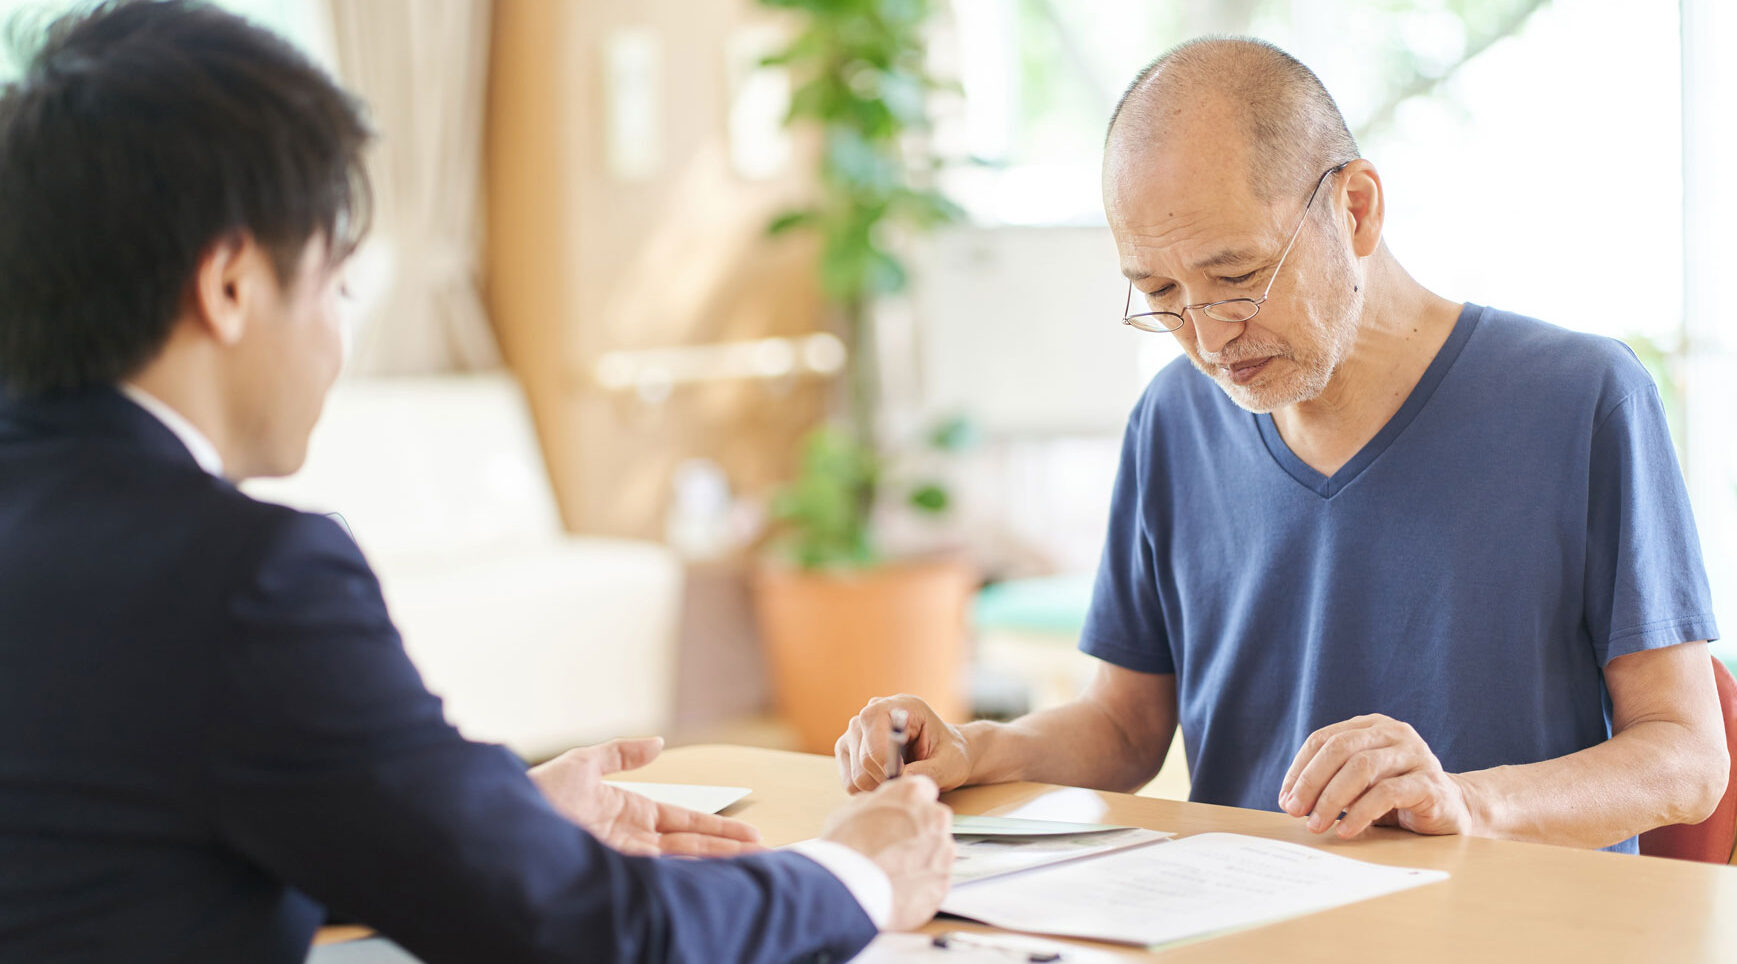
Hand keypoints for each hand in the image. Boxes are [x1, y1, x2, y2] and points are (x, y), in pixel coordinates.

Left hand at [528, 737, 762, 856]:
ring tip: (750, 866)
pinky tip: (707, 877)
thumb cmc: (537, 791)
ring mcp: (622, 857)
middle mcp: (631, 839)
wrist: (502, 819)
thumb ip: (621, 754)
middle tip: (767, 855)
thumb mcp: (583, 763)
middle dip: (726, 850)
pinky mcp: (611, 869)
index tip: (750, 835)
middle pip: (690, 845)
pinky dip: (684, 875)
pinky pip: (656, 872)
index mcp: (630, 812)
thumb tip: (659, 743)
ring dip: (714, 863)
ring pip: (678, 861)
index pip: (684, 823)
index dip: (717, 828)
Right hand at [821, 775, 955, 929]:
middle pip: (934, 822)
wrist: (848, 891)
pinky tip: (898, 888)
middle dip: (918, 832)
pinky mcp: (942, 883)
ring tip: (893, 872)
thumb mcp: (852, 809)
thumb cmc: (845, 848)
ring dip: (921, 859)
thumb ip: (879, 805)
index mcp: (913, 794)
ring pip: (937, 852)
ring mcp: (942, 853)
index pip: (923, 790)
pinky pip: (935, 880)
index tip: (901, 815)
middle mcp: (936, 819)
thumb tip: (884, 810)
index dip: (909, 805)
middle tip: (894, 848)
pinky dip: (921, 884)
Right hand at [836, 695, 971, 793]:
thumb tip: (902, 777)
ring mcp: (856, 730)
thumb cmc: (949, 755)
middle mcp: (872, 712)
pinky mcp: (847, 749)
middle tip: (909, 782)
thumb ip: (930, 771)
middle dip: (888, 778)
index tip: (906, 776)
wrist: (944, 756)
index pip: (874, 728)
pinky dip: (869, 791)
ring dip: (880, 787)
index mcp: (900, 705)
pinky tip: (887, 782)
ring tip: (900, 781)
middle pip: (865, 757)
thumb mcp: (950, 764)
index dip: (888, 760)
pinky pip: (850, 782)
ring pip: (857, 774)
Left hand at [1279, 714, 1475, 838]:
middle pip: (1340, 748)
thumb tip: (1290, 800)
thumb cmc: (1398, 798)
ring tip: (1316, 824)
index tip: (1285, 798)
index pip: (1324, 739)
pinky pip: (1387, 794)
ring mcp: (1415, 754)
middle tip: (1295, 810)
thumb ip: (1332, 781)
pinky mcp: (1430, 782)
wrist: (1454, 811)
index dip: (1300, 769)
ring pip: (1362, 767)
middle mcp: (1394, 732)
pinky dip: (1361, 813)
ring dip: (1332, 799)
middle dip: (1311, 781)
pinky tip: (1346, 830)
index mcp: (1371, 726)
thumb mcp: (1361, 783)